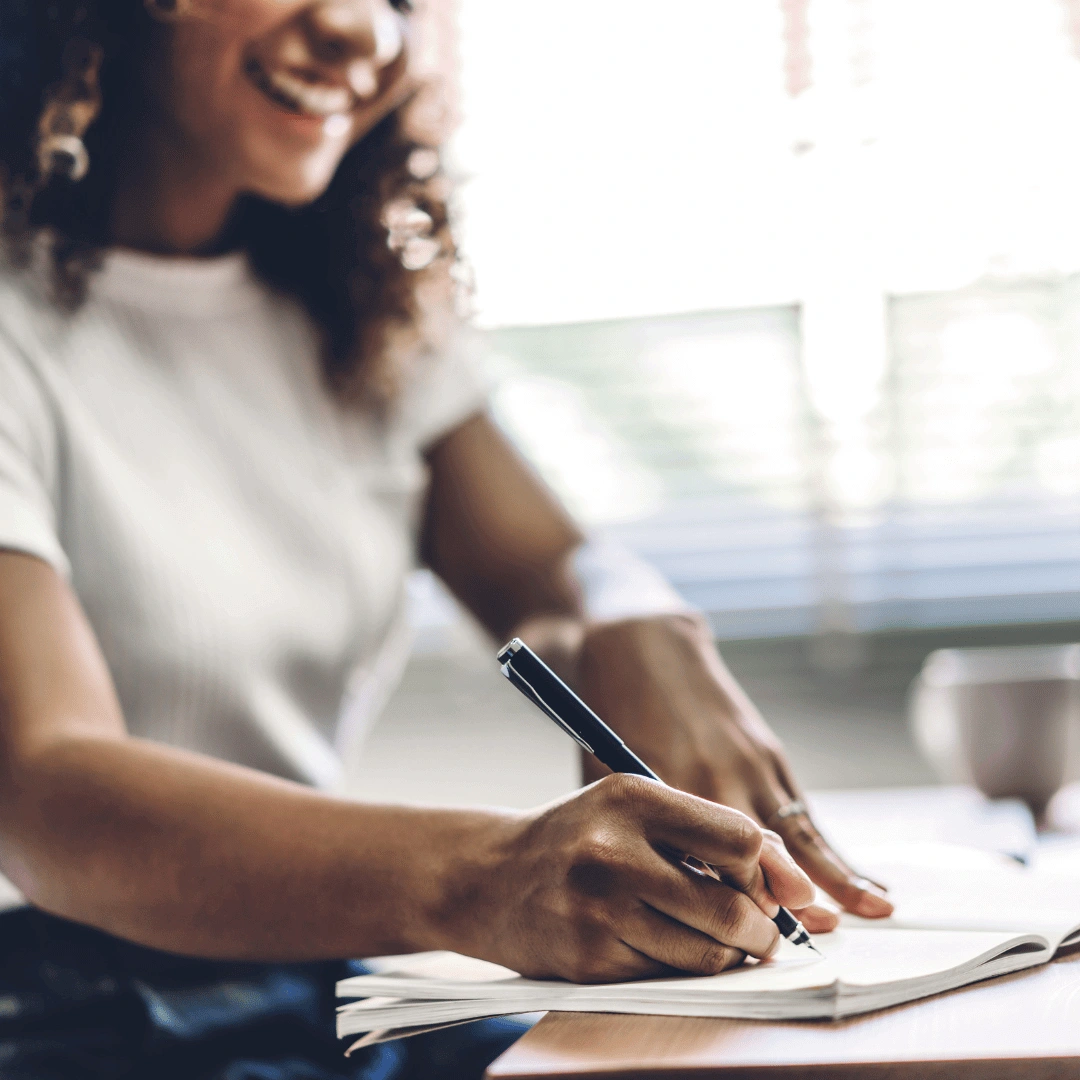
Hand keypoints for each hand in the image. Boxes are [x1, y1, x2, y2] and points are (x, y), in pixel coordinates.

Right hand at [445, 774, 816, 981]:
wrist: (489, 876)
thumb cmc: (578, 837)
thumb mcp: (634, 809)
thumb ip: (711, 834)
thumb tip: (798, 887)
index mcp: (631, 797)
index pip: (737, 838)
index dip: (766, 871)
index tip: (766, 887)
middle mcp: (612, 850)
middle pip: (731, 907)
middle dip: (760, 928)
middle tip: (757, 930)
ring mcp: (598, 909)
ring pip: (707, 952)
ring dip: (727, 954)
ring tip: (716, 939)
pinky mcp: (589, 959)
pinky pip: (670, 977)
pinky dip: (682, 969)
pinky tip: (665, 946)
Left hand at [574, 615, 892, 924]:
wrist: (640, 645)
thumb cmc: (610, 719)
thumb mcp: (606, 776)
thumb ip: (637, 832)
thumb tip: (662, 898)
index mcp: (665, 788)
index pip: (697, 865)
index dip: (720, 908)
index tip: (736, 945)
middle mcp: (712, 777)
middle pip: (753, 853)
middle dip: (778, 901)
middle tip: (804, 942)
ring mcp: (746, 763)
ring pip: (791, 831)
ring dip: (829, 875)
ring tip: (868, 911)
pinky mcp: (766, 753)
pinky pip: (801, 811)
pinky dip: (829, 849)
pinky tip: (859, 878)